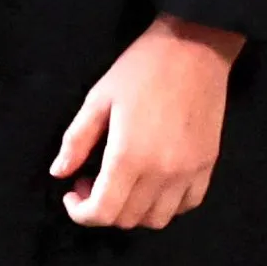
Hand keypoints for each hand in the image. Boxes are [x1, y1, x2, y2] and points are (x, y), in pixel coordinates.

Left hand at [48, 15, 242, 230]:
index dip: (81, 212)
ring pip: (157, 219)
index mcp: (129, 156)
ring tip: (123, 183)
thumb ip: (77, 139)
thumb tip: (59, 173)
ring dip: (134, 211)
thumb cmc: (141, 67)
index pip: (103, 211)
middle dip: (103, 207)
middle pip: (127, 218)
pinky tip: (154, 182)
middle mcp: (161, 173)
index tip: (72, 193)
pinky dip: (167, 204)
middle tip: (92, 179)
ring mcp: (188, 172)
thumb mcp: (99, 96)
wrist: (193, 46)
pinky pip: (187, 205)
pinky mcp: (207, 165)